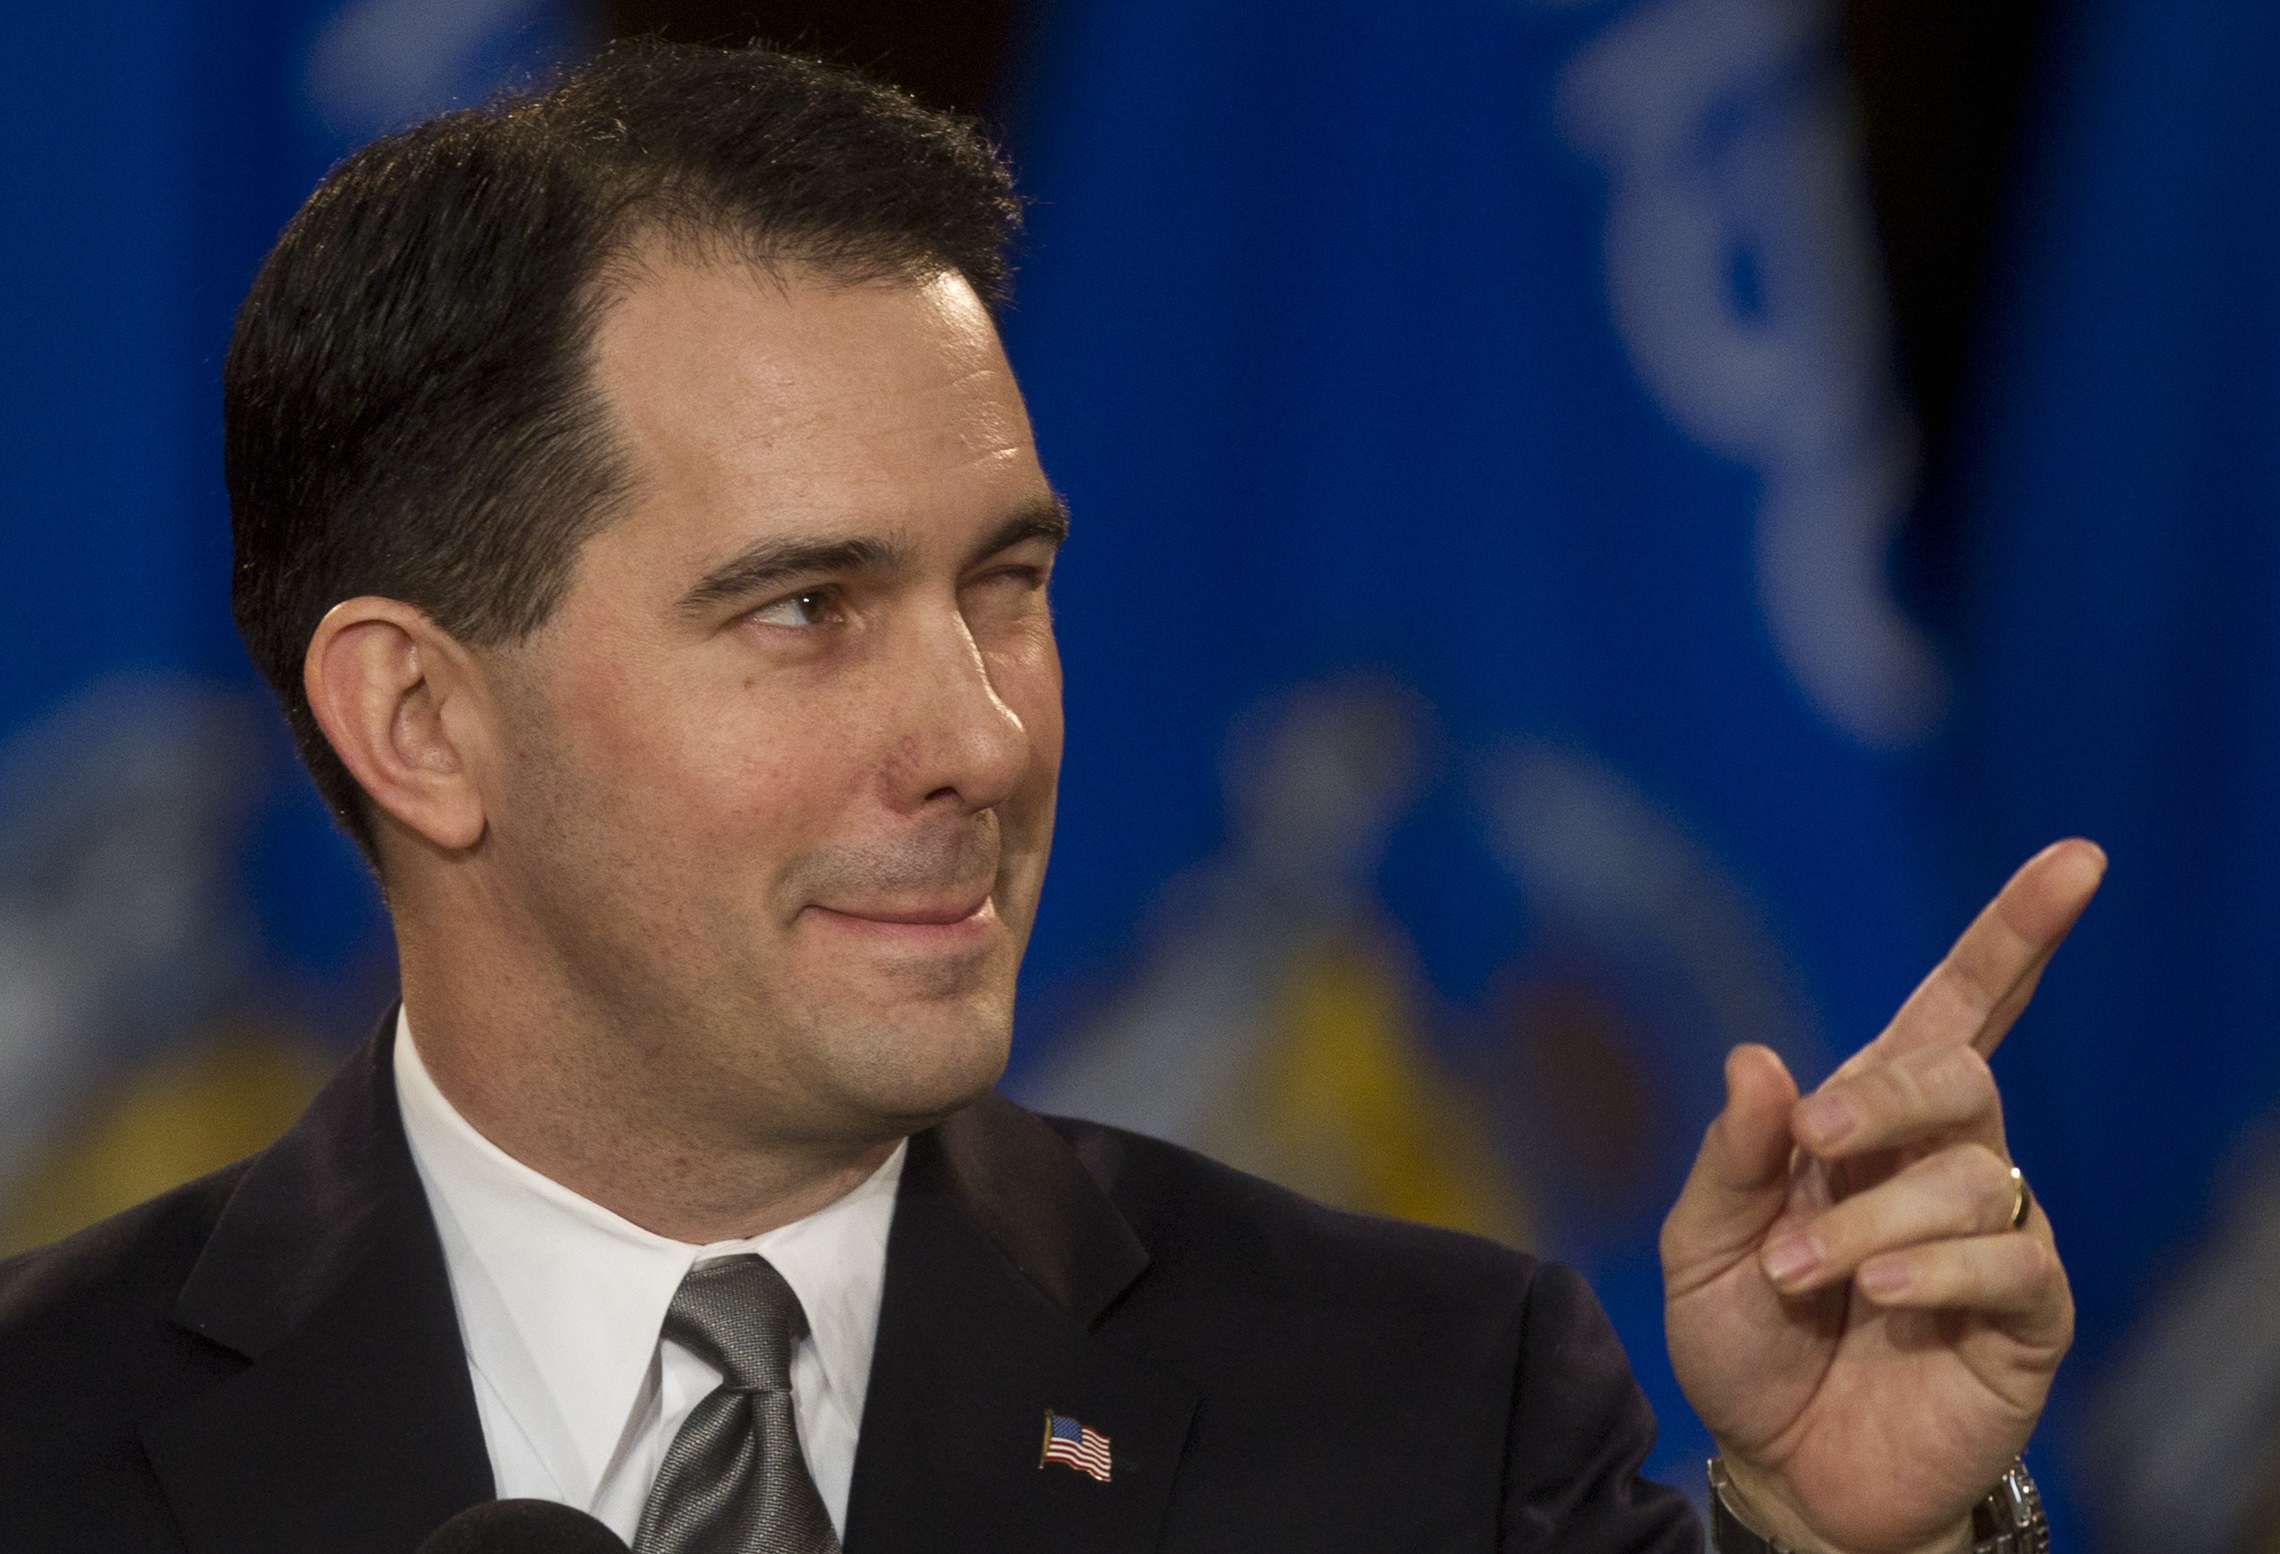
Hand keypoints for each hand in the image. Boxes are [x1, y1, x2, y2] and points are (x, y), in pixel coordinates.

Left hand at [1662, 839, 2102, 1553]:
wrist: (1781, 1468)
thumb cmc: (1745, 1342)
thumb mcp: (1703, 1244)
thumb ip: (1733, 1155)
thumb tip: (1762, 1059)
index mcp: (1864, 1122)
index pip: (1956, 1007)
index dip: (2014, 933)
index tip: (2077, 859)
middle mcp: (1940, 1162)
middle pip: (1960, 1072)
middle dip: (1887, 1096)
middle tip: (1813, 1143)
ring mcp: (1990, 1235)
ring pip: (1972, 1175)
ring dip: (1871, 1223)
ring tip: (1800, 1277)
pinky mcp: (2024, 1316)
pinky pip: (2011, 1261)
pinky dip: (1935, 1269)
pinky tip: (1882, 1298)